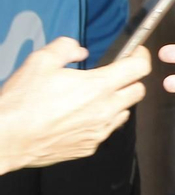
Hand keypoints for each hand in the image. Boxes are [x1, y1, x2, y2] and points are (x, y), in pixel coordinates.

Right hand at [0, 39, 148, 171]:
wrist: (6, 139)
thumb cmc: (21, 102)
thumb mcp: (40, 61)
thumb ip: (65, 48)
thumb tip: (80, 51)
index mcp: (99, 86)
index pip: (139, 68)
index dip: (141, 56)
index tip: (136, 52)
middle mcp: (105, 110)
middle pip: (138, 91)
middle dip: (131, 79)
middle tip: (115, 74)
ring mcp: (99, 132)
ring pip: (124, 112)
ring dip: (117, 102)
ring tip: (93, 97)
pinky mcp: (89, 147)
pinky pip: (106, 130)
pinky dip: (101, 121)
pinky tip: (81, 116)